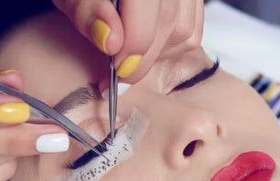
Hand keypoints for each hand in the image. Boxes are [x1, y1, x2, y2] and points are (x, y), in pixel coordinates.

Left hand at [52, 0, 203, 85]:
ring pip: (183, 31)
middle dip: (140, 58)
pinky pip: (191, 32)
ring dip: (153, 54)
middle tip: (114, 76)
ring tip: (126, 55)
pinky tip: (144, 46)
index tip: (115, 69)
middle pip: (169, 22)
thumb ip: (87, 11)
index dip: (134, 43)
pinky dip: (168, 48)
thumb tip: (111, 41)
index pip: (148, 5)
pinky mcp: (190, 0)